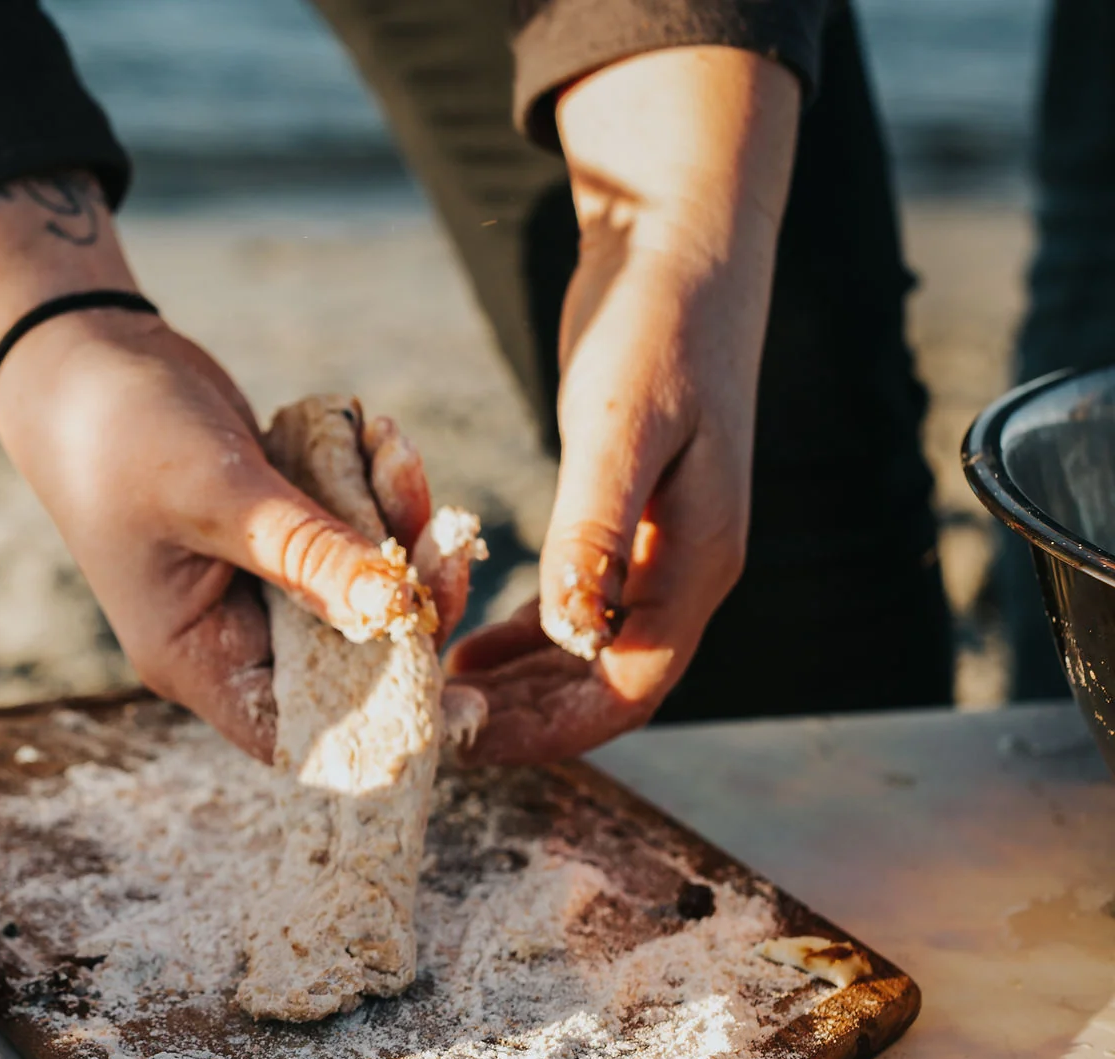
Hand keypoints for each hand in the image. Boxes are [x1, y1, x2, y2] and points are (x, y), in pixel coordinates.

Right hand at [0, 323, 470, 758]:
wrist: (84, 355)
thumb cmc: (119, 432)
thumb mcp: (215, 492)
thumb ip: (306, 553)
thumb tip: (400, 609)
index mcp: (197, 659)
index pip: (301, 734)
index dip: (382, 728)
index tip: (460, 692)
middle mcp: (231, 637)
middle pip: (351, 659)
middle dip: (408, 598)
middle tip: (450, 534)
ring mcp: (258, 585)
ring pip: (362, 590)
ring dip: (399, 528)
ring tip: (397, 451)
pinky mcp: (280, 537)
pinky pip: (352, 537)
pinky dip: (377, 492)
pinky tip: (379, 436)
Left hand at [448, 46, 799, 765]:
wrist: (682, 247)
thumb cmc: (653, 326)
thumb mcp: (616, 426)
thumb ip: (593, 530)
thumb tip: (571, 635)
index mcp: (697, 559)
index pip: (631, 688)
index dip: (553, 729)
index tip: (468, 739)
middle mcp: (687, 567)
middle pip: (608, 685)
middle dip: (527, 717)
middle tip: (433, 727)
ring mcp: (661, 546)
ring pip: (591, 654)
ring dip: (523, 684)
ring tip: (440, 693)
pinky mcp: (627, 519)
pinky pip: (581, 607)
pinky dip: (528, 636)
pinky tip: (470, 641)